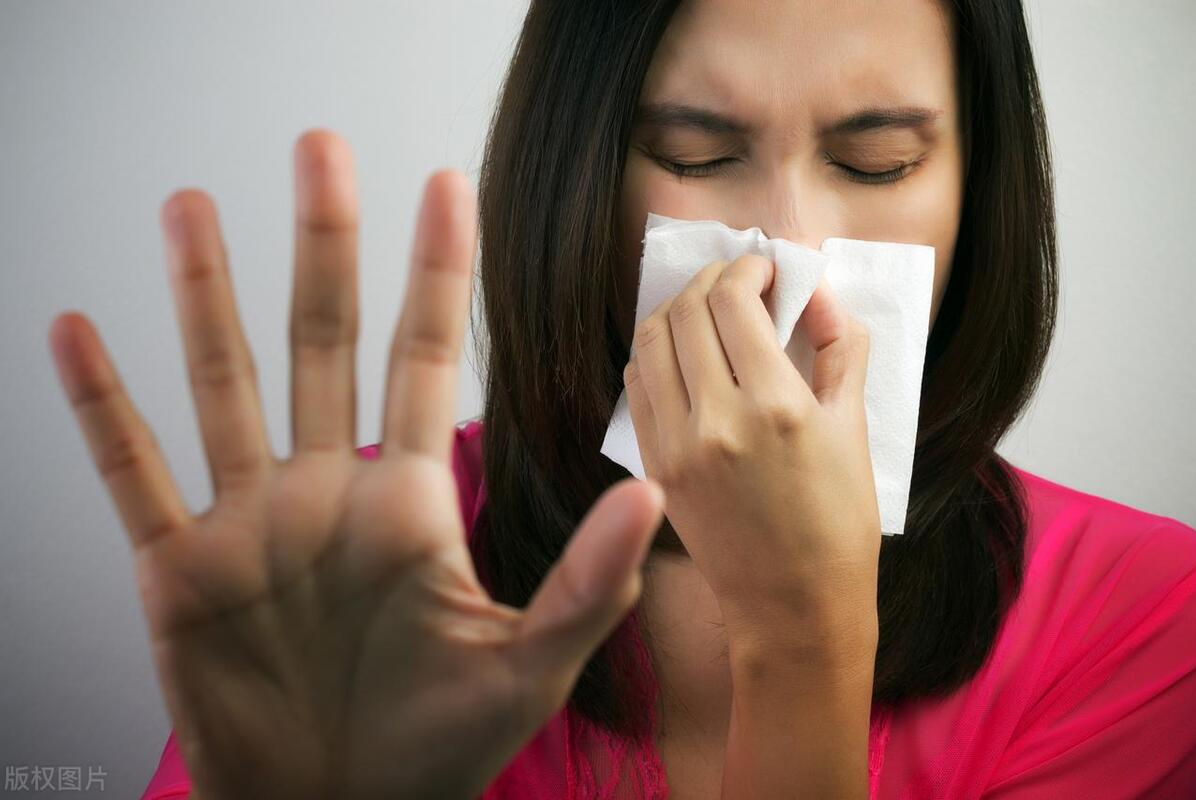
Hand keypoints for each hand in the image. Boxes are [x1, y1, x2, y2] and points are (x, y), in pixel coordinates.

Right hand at [47, 129, 664, 799]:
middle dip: (322, 246)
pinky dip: (104, 407)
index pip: (422, 358)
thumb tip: (652, 493)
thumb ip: (588, 581)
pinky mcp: (181, 570)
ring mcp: (250, 523)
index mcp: (407, 502)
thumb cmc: (435, 750)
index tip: (447, 187)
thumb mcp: (527, 665)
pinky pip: (133, 473)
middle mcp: (327, 492)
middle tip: (323, 150)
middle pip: (323, 341)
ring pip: (223, 383)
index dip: (434, 272)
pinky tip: (79, 334)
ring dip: (205, 296)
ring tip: (193, 208)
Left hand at [622, 254, 879, 654]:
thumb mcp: (854, 428)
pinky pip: (638, 383)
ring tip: (707, 311)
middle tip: (738, 282)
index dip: (747, 268)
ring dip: (677, 309)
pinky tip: (683, 353)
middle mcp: (717, 419)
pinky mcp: (656, 463)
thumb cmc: (837, 522)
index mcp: (775, 405)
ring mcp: (676, 443)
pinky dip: (656, 352)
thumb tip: (816, 294)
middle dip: (712, 279)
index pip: (733, 299)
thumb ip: (840, 349)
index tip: (765, 271)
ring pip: (652, 339)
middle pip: (688, 309)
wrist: (792, 604)